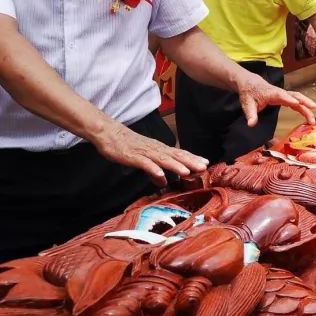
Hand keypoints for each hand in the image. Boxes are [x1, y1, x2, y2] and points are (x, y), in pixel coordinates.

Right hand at [92, 122, 207, 186]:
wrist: (109, 133)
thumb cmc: (127, 145)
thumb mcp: (143, 159)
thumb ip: (154, 171)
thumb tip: (163, 181)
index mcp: (159, 149)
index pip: (179, 154)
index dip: (192, 158)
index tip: (206, 163)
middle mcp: (155, 149)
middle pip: (175, 156)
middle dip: (190, 162)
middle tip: (204, 167)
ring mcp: (144, 152)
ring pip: (163, 159)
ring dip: (175, 165)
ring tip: (188, 172)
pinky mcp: (133, 156)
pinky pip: (144, 163)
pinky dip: (153, 169)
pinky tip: (161, 175)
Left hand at [236, 71, 315, 126]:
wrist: (250, 83)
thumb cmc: (249, 92)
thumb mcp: (247, 104)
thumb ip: (250, 114)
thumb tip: (251, 124)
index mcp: (271, 93)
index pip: (281, 95)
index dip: (289, 99)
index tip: (297, 103)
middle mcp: (280, 93)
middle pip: (294, 96)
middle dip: (304, 102)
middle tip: (313, 110)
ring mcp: (283, 94)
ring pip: (298, 98)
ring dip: (306, 106)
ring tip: (312, 119)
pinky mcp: (285, 97)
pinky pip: (296, 101)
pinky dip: (303, 107)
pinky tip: (308, 114)